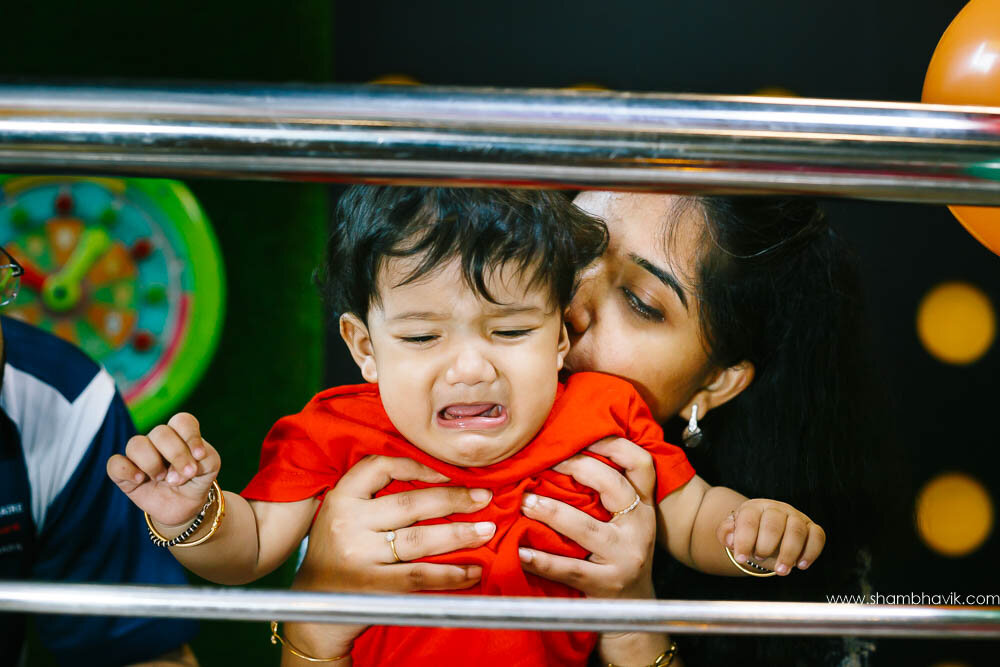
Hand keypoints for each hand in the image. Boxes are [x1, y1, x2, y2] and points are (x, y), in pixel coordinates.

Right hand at [106, 413, 219, 526]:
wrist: (185, 506)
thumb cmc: (196, 480)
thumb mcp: (210, 468)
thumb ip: (206, 459)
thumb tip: (183, 466)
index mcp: (180, 434)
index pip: (181, 421)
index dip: (191, 436)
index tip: (200, 456)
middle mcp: (158, 440)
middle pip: (160, 432)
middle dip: (176, 455)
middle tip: (186, 475)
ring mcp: (139, 455)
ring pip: (136, 444)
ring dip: (153, 464)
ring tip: (163, 479)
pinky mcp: (124, 473)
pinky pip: (115, 463)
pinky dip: (127, 471)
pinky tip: (140, 480)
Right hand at [283, 455, 495, 659]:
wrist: (311, 606)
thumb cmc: (336, 554)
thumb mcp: (341, 516)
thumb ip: (374, 498)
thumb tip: (439, 481)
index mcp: (340, 498)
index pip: (380, 466)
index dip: (418, 465)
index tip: (448, 472)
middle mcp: (347, 523)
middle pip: (411, 503)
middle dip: (454, 499)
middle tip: (483, 497)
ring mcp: (360, 555)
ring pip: (421, 539)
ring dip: (460, 534)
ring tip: (485, 531)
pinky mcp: (374, 586)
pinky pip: (421, 576)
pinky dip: (451, 574)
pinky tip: (472, 571)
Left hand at [517, 437, 656, 599]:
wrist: (633, 611)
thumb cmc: (618, 556)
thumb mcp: (624, 522)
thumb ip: (605, 493)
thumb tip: (560, 452)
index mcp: (644, 507)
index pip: (641, 465)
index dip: (614, 444)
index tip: (583, 434)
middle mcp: (640, 527)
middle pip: (613, 486)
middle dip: (577, 468)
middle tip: (543, 461)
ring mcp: (626, 556)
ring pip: (586, 527)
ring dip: (550, 511)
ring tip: (524, 502)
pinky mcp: (608, 584)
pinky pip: (570, 569)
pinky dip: (542, 560)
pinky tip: (521, 553)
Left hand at [717, 498, 825, 575]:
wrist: (765, 528)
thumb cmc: (748, 532)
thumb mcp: (733, 531)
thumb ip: (726, 533)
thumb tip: (731, 540)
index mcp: (754, 507)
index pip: (749, 520)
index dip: (744, 540)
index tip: (740, 558)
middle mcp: (777, 508)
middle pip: (774, 524)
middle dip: (766, 545)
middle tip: (759, 558)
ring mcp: (796, 516)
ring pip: (797, 530)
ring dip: (789, 553)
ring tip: (780, 571)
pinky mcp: (811, 527)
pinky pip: (817, 535)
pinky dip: (811, 551)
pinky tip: (801, 565)